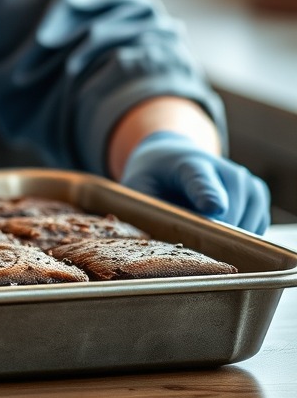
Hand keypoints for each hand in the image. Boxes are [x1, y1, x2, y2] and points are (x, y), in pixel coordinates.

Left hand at [120, 131, 270, 233]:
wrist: (172, 155)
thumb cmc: (154, 176)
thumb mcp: (139, 185)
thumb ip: (148, 206)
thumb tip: (154, 233)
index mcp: (191, 164)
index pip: (203, 181)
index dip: (208, 195)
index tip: (213, 209)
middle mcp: (226, 171)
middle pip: (229, 212)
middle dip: (213, 233)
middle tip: (193, 242)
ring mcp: (246, 182)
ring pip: (247, 225)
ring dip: (227, 238)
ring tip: (202, 230)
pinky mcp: (257, 195)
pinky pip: (256, 229)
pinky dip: (240, 237)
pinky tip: (217, 227)